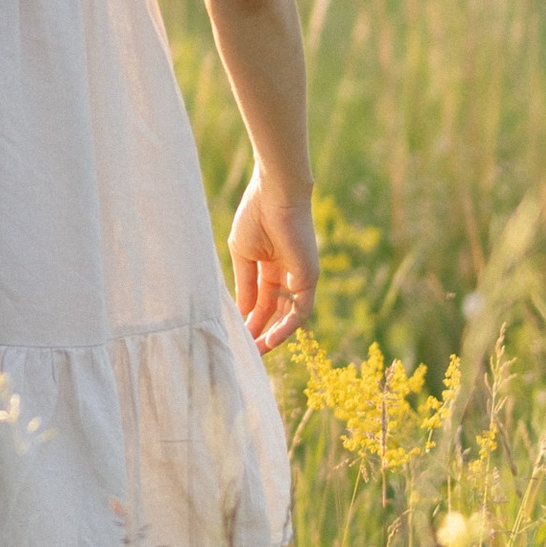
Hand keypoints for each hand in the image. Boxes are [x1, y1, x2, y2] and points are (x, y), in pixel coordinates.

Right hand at [230, 170, 317, 348]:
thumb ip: (246, 285)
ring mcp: (300, 277)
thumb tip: (243, 313)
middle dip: (261, 332)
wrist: (274, 194)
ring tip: (256, 352)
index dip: (249, 320)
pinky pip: (301, 310)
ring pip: (289, 316)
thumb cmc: (255, 216)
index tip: (236, 337)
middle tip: (246, 352)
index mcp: (270, 267)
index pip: (261, 301)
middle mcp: (287, 275)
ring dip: (274, 336)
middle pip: (275, 312)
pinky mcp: (309, 277)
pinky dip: (287, 327)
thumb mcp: (243, 256)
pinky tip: (270, 340)